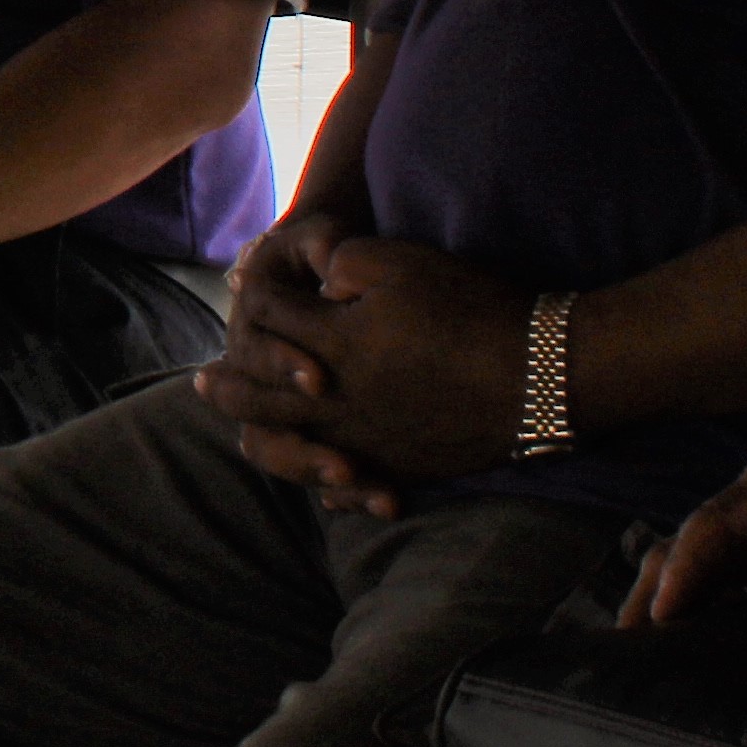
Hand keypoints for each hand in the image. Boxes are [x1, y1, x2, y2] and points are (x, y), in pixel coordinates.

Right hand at [198, 212, 402, 506]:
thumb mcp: (322, 237)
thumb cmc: (327, 248)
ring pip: (289, 458)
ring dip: (325, 476)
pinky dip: (355, 493)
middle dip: (305, 453)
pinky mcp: (322, 429)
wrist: (332, 263)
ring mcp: (290, 408)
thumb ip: (321, 247)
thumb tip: (327, 269)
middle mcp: (263, 377)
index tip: (320, 380)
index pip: (256, 359)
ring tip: (374, 490)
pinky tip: (391, 500)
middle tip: (345, 467)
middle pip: (265, 429)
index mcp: (256, 331)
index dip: (281, 369)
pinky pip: (326, 472)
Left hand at [203, 229, 528, 489]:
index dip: (254, 301)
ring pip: (299, 450)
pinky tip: (321, 472)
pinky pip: (353, 482)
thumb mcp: (401, 264)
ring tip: (247, 432)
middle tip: (201, 382)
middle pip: (264, 401)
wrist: (545, 373)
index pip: (272, 323)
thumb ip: (342, 264)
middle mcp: (344, 403)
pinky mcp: (410, 465)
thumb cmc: (471, 308)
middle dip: (229, 389)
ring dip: (269, 440)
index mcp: (336, 347)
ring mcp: (376, 440)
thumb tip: (311, 282)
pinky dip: (330, 480)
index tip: (238, 289)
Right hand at [635, 452, 746, 623]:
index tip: (665, 614)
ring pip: (696, 559)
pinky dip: (697, 602)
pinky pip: (720, 575)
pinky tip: (687, 634)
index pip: (711, 527)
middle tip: (628, 640)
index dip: (683, 570)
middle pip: (686, 542)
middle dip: (654, 587)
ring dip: (669, 597)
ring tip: (642, 644)